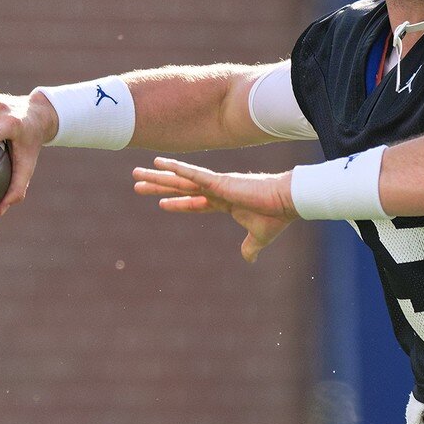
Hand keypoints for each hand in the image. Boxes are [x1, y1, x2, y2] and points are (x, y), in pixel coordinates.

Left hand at [132, 157, 297, 262]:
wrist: (287, 202)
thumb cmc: (276, 216)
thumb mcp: (259, 237)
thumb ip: (250, 246)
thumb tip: (248, 259)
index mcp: (225, 201)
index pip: (196, 203)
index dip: (178, 203)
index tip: (161, 203)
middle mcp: (216, 190)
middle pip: (180, 188)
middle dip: (159, 186)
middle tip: (137, 183)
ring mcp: (216, 184)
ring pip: (180, 180)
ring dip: (157, 177)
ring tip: (136, 173)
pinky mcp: (220, 182)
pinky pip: (193, 175)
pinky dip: (176, 169)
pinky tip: (160, 164)